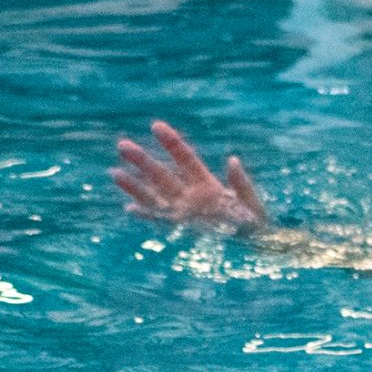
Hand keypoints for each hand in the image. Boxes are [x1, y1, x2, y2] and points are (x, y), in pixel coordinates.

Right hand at [110, 120, 269, 229]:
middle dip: (143, 161)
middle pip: (163, 174)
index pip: (186, 159)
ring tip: (114, 173)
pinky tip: (129, 208)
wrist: (256, 245)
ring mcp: (185, 210)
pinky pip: (161, 220)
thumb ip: (240, 183)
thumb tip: (233, 160)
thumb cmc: (257, 222)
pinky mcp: (183, 228)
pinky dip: (146, 214)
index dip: (171, 143)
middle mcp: (192, 194)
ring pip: (156, 195)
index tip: (156, 126)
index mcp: (208, 183)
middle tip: (122, 145)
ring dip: (136, 185)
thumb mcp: (252, 202)